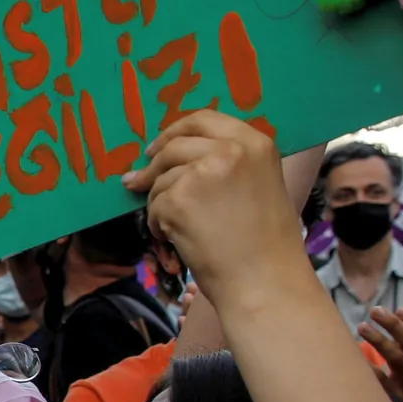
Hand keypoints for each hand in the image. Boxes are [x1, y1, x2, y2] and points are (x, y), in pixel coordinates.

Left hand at [123, 111, 303, 293]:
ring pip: (160, 178)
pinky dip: (157, 225)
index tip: (156, 146)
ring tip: (178, 228)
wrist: (265, 281)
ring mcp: (203, 172)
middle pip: (174, 146)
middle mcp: (230, 150)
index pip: (203, 119)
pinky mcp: (179, 199)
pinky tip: (175, 241)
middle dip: (153, 165)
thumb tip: (172, 154)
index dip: (174, 131)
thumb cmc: (266, 244)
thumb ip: (227, 164)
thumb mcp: (260, 185)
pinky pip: (153, 206)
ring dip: (159, 203)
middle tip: (136, 181)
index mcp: (256, 143)